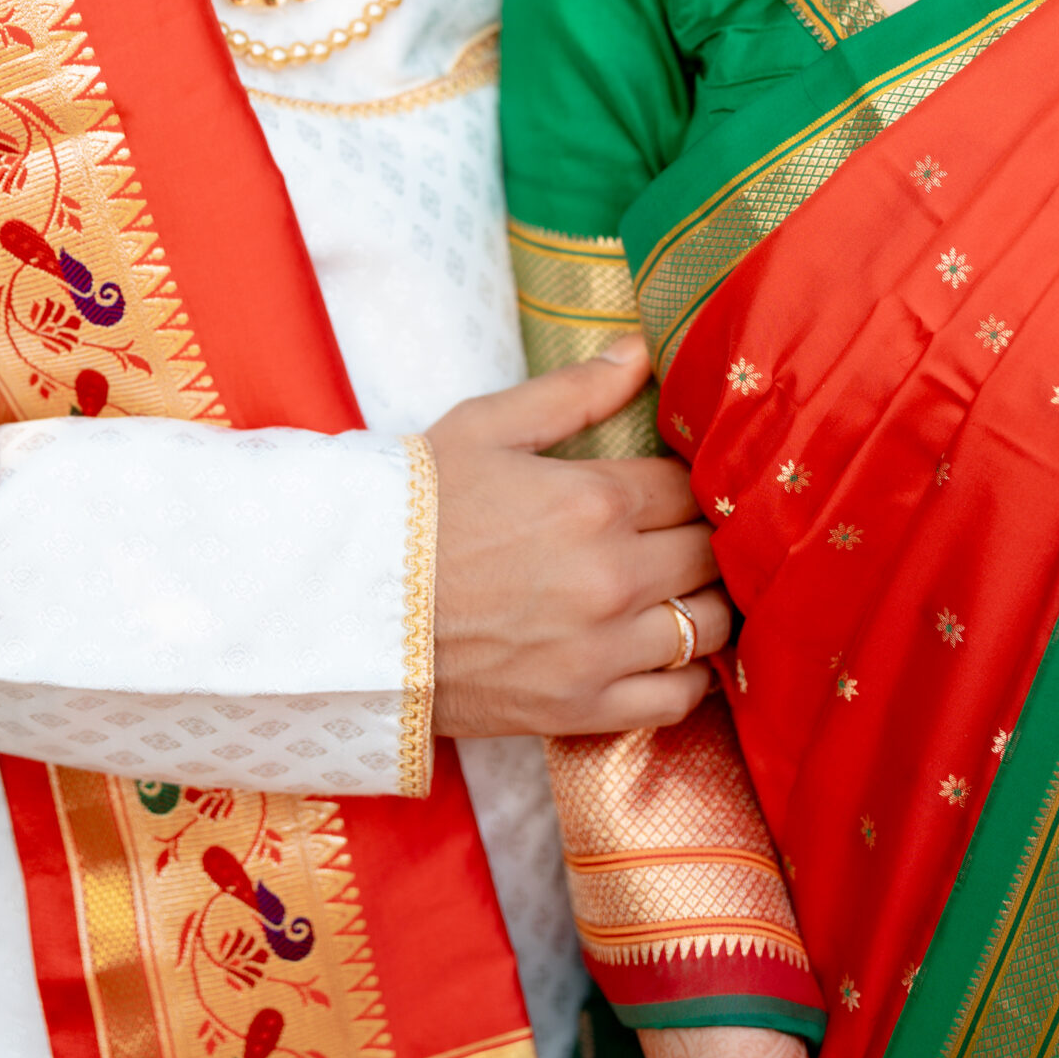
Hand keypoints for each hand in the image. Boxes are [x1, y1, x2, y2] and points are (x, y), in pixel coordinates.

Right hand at [427, 334, 730, 738]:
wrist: (348, 606)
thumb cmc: (413, 507)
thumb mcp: (485, 426)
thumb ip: (576, 390)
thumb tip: (642, 349)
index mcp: (593, 500)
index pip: (689, 486)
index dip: (688, 481)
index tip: (671, 486)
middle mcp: (612, 576)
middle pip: (710, 553)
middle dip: (703, 536)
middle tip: (680, 533)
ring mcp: (602, 649)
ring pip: (709, 624)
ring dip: (706, 601)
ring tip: (680, 588)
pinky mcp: (585, 708)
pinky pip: (680, 697)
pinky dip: (690, 674)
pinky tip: (670, 650)